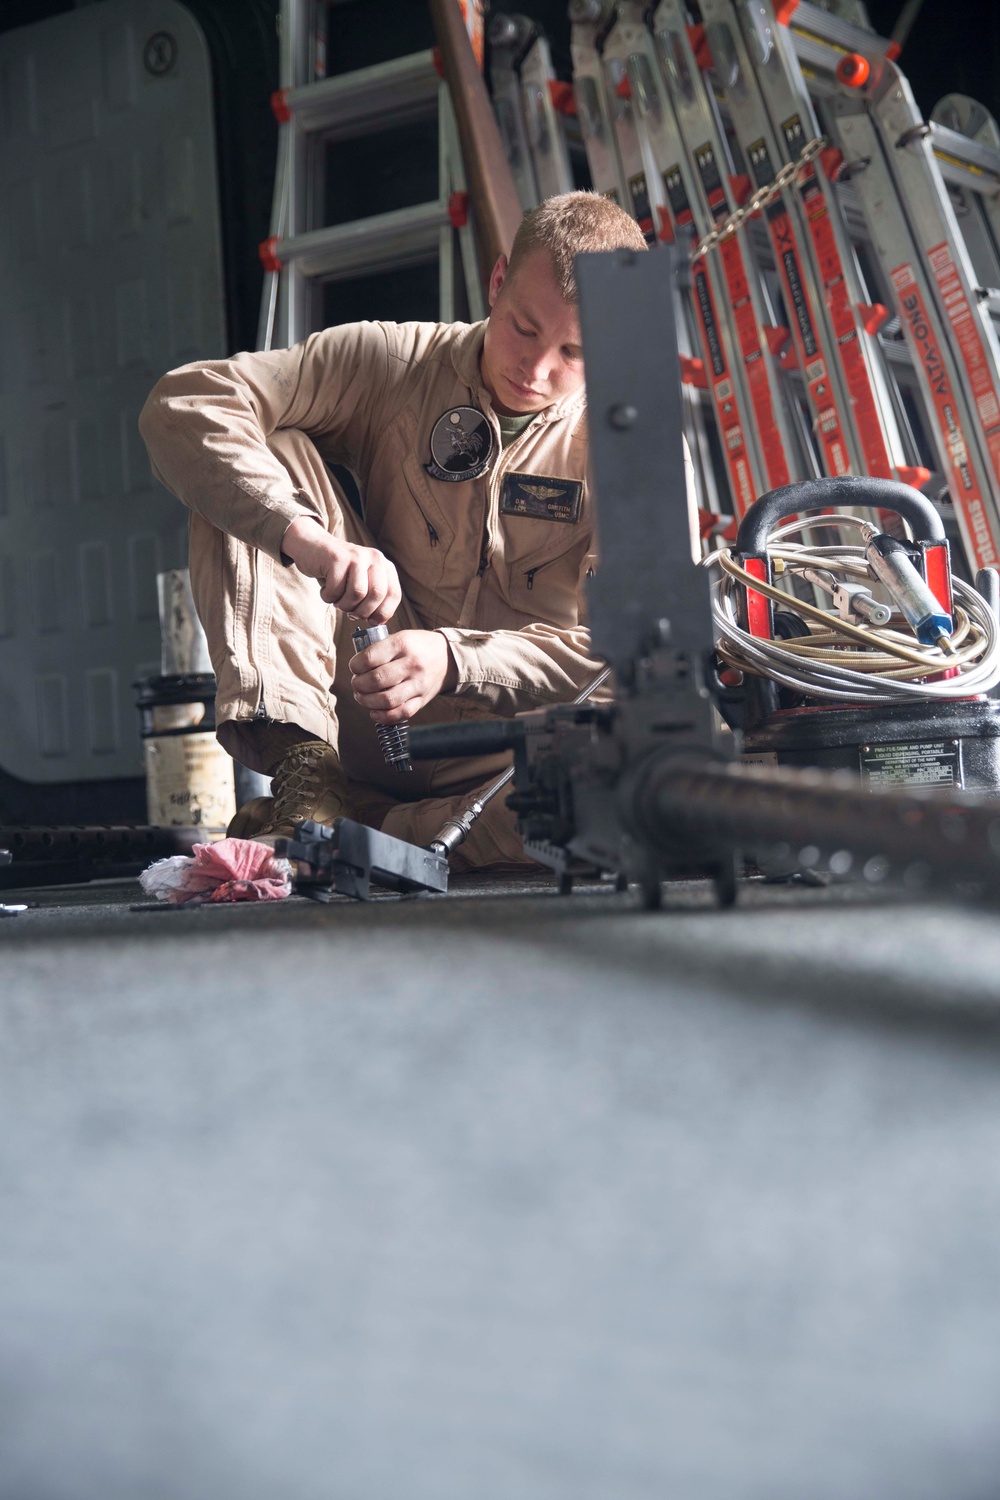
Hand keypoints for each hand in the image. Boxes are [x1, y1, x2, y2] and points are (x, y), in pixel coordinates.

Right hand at [282, 516, 400, 623]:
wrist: (311, 547)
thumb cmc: (338, 571)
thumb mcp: (361, 581)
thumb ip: (372, 598)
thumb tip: (377, 622)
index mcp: (384, 565)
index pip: (394, 594)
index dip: (383, 612)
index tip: (372, 621)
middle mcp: (374, 558)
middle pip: (377, 595)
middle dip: (363, 611)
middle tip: (351, 612)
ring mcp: (356, 556)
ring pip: (357, 594)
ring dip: (344, 605)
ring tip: (337, 599)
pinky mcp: (337, 558)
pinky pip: (336, 590)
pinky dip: (328, 597)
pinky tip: (325, 590)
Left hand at [350, 629, 450, 723]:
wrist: (447, 657)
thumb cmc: (418, 647)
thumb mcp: (400, 637)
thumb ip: (379, 649)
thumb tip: (356, 668)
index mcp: (402, 644)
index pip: (369, 658)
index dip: (355, 666)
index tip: (354, 667)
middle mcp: (411, 664)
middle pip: (376, 680)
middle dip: (359, 685)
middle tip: (357, 684)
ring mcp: (418, 684)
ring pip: (387, 699)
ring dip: (368, 701)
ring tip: (362, 697)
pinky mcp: (422, 700)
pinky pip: (401, 713)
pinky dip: (384, 716)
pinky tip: (374, 712)